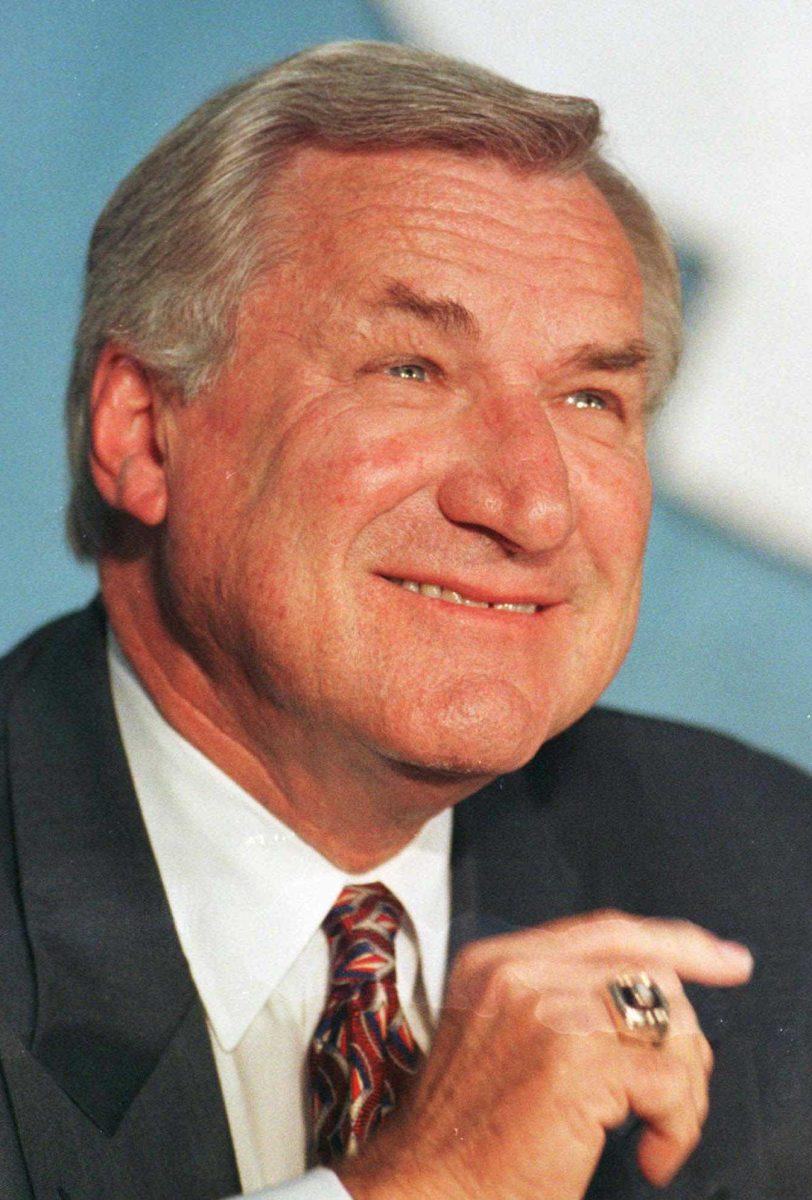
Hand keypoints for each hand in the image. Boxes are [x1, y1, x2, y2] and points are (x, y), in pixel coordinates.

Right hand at [337, 910, 752, 1199]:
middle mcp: (519, 972)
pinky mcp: (574, 1060)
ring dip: (685, 1087)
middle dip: (685, 1036)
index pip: (607, 930)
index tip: (725, 958)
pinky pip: (671, 1081)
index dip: (677, 941)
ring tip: (658, 1129)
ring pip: (669, 1021)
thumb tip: (648, 998)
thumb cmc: (465, 1133)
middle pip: (649, 970)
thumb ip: (554, 999)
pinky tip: (650, 1156)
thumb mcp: (497, 1037)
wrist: (425, 1187)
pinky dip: (678, 1126)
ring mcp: (546, 1009)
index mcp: (497, 960)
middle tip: (679, 1095)